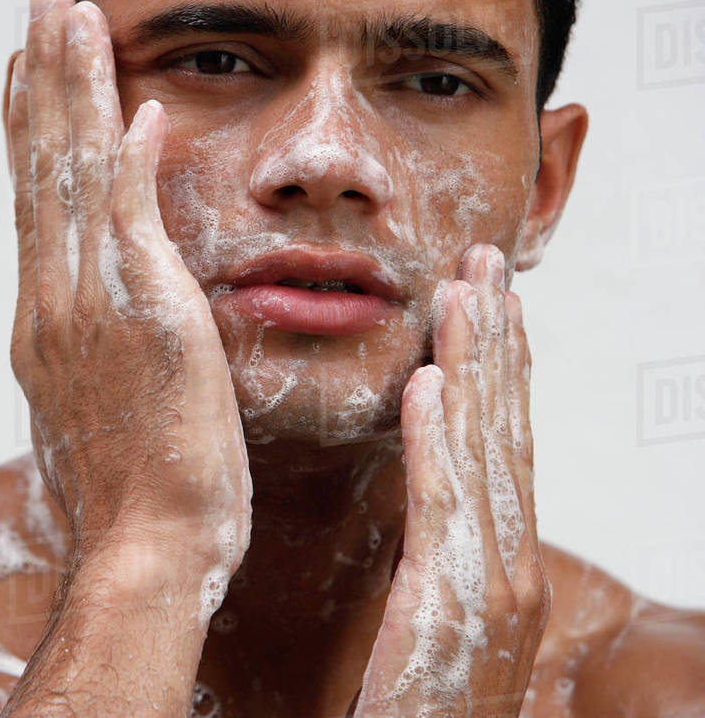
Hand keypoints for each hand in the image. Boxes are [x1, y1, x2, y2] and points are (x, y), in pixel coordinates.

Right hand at [4, 0, 251, 600]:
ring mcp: (92, 308)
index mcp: (44, 319)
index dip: (28, 124)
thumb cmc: (127, 495)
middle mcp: (53, 302)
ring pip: (74, 177)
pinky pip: (129, 222)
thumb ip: (88, 343)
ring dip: (75, 89)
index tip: (24, 66)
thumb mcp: (92, 406)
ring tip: (73, 16)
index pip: (31, 200)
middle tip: (38, 1)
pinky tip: (136, 105)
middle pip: (40, 166)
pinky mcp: (147, 320)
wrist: (141, 555)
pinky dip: (129, 161)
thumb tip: (88, 309)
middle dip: (41, 75)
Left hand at [351, 243, 550, 716]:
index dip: (504, 366)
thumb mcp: (437, 615)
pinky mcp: (450, 605)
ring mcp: (494, 584)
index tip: (491, 301)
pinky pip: (445, 506)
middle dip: (498, 341)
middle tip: (485, 262)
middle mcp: (514, 561)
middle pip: (506, 428)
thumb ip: (440, 555)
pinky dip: (439, 440)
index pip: (507, 442)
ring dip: (475, 364)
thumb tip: (429, 504)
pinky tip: (431, 385)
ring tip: (462, 291)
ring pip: (485, 450)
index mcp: (506, 559)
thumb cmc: (422, 702)